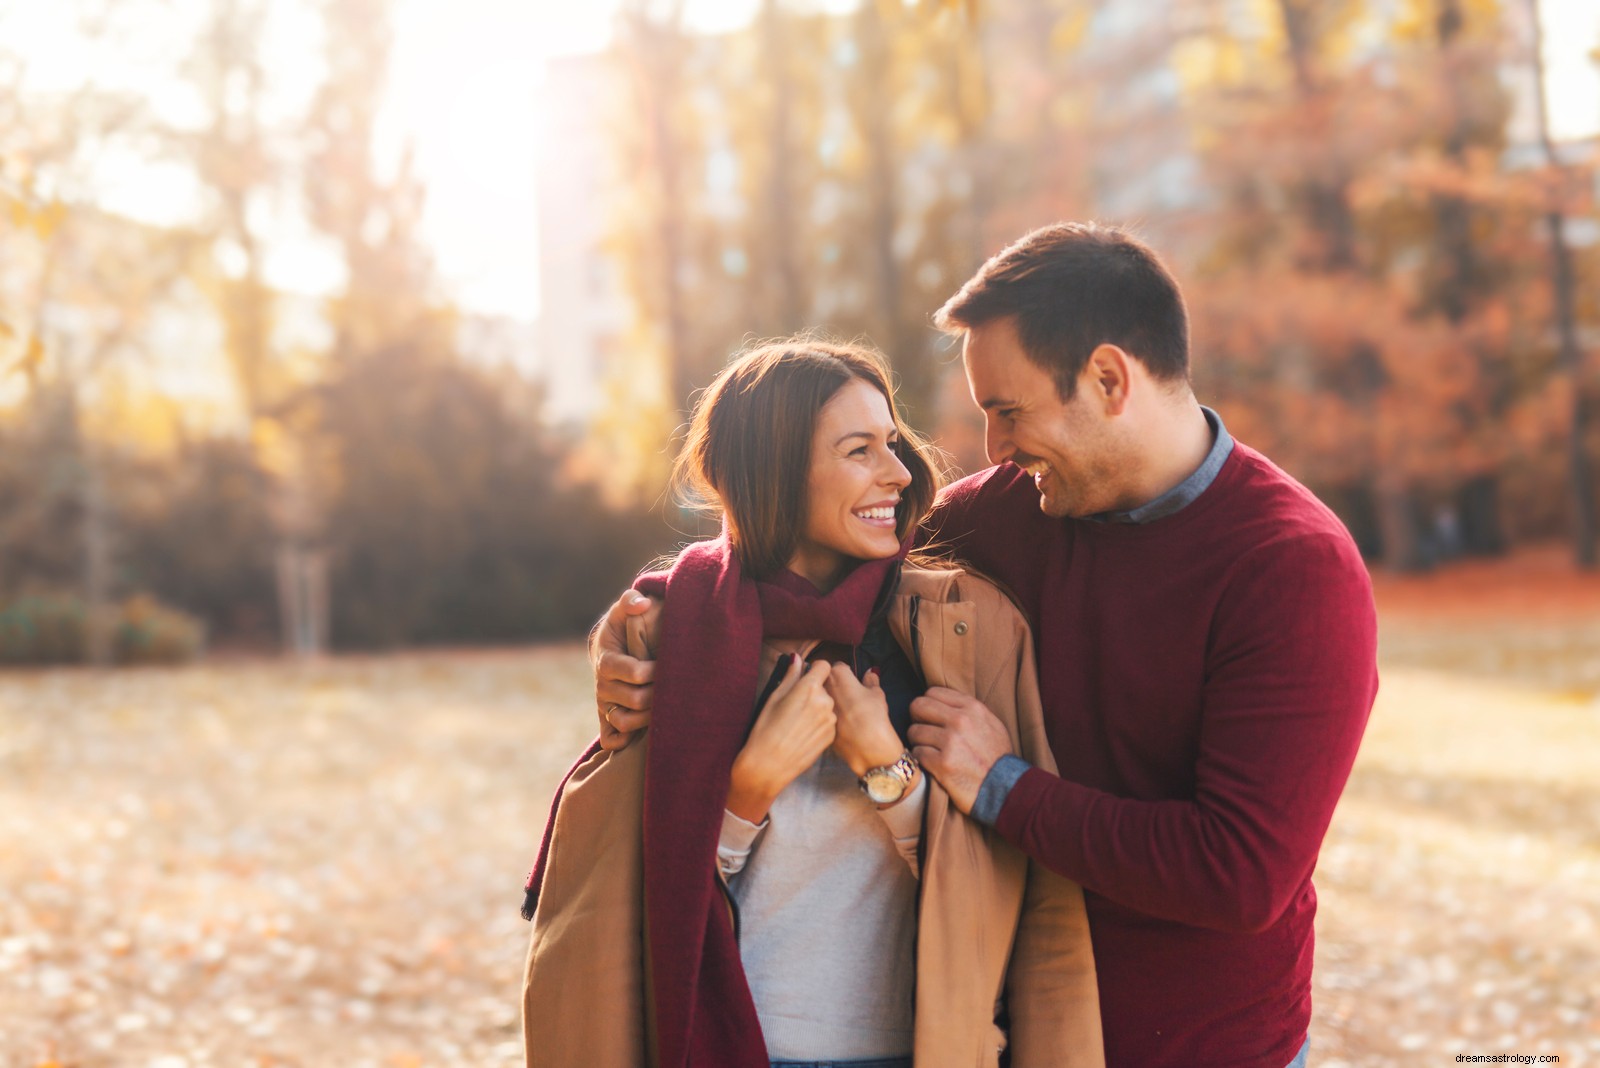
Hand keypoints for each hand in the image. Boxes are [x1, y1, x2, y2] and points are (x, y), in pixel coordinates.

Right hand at [591, 590, 661, 749]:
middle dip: (659, 695)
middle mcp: (603, 686)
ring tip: (667, 706)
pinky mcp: (607, 719)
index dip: (654, 671)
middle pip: (635, 700)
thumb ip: (630, 601)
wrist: (610, 649)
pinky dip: (625, 741)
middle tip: (676, 687)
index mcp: (607, 661)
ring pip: (625, 722)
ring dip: (649, 719)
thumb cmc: (623, 627)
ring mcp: (604, 705)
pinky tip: (645, 734)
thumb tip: (641, 604)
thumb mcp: (624, 609)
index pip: (634, 673)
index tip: (668, 664)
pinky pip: (611, 739)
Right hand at [726, 656, 835, 822]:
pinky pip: (828, 722)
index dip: (814, 670)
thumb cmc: (766, 729)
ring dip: (817, 708)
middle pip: (825, 687)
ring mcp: (831, 720)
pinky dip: (819, 724)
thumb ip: (790, 675)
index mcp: (810, 688)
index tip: (806, 677)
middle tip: (794, 705)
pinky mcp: (831, 736)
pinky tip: (803, 733)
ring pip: (827, 705)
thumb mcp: (774, 697)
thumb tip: (797, 658)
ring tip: (797, 722)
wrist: (769, 764)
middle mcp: (826, 701)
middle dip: (813, 691)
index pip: (824, 666)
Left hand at [825, 665, 904, 778]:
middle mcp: (823, 687)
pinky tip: (841, 725)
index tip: (852, 681)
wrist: (867, 746)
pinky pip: (820, 715)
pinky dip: (827, 717)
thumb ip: (871, 680)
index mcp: (838, 675)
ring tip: (845, 711)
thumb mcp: (877, 694)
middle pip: (825, 680)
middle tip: (848, 695)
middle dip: (833, 685)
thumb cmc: (874, 714)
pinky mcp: (816, 722)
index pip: (838, 666)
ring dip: (828, 701)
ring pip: (821, 698)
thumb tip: (870, 672)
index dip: (846, 673)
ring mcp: (817, 705)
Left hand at [909, 687, 1012, 813]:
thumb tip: (943, 703)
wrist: (1006, 788)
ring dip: (918, 742)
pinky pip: (917, 753)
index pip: (932, 692)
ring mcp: (950, 742)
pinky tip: (931, 763)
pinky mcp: (942, 763)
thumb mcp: (991, 724)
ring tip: (930, 750)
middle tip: (924, 731)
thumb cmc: (998, 757)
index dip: (928, 705)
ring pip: (914, 731)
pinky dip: (921, 759)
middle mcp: (960, 721)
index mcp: (972, 708)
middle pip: (918, 706)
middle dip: (917, 719)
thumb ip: (968, 710)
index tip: (931, 717)